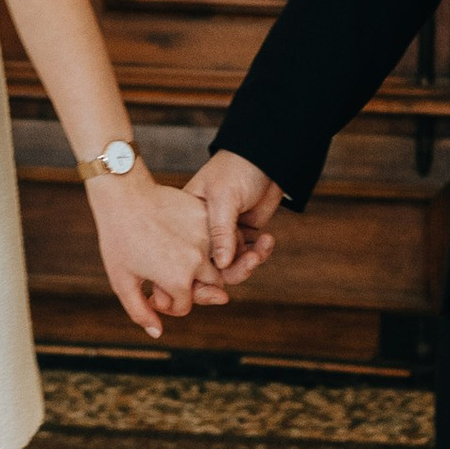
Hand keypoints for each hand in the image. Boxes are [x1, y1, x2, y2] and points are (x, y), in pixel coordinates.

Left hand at [86, 170, 227, 342]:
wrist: (124, 196)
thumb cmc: (118, 239)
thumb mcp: (122, 281)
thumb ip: (140, 312)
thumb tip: (157, 333)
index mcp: (178, 280)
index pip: (185, 305)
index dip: (169, 304)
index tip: (154, 292)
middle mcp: (198, 261)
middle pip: (211, 286)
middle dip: (195, 286)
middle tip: (175, 277)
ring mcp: (205, 236)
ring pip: (218, 261)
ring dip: (206, 264)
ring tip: (182, 258)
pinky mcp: (205, 216)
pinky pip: (215, 235)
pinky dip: (207, 240)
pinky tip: (185, 236)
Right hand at [193, 148, 283, 283]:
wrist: (266, 156)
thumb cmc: (236, 169)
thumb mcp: (224, 197)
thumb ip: (221, 232)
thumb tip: (221, 265)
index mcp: (187, 222)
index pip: (181, 259)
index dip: (188, 281)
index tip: (203, 292)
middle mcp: (203, 232)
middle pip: (206, 270)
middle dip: (224, 278)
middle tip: (242, 274)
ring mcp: (225, 234)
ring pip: (231, 266)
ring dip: (247, 263)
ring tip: (259, 251)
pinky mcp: (244, 234)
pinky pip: (249, 255)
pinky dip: (260, 252)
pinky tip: (267, 239)